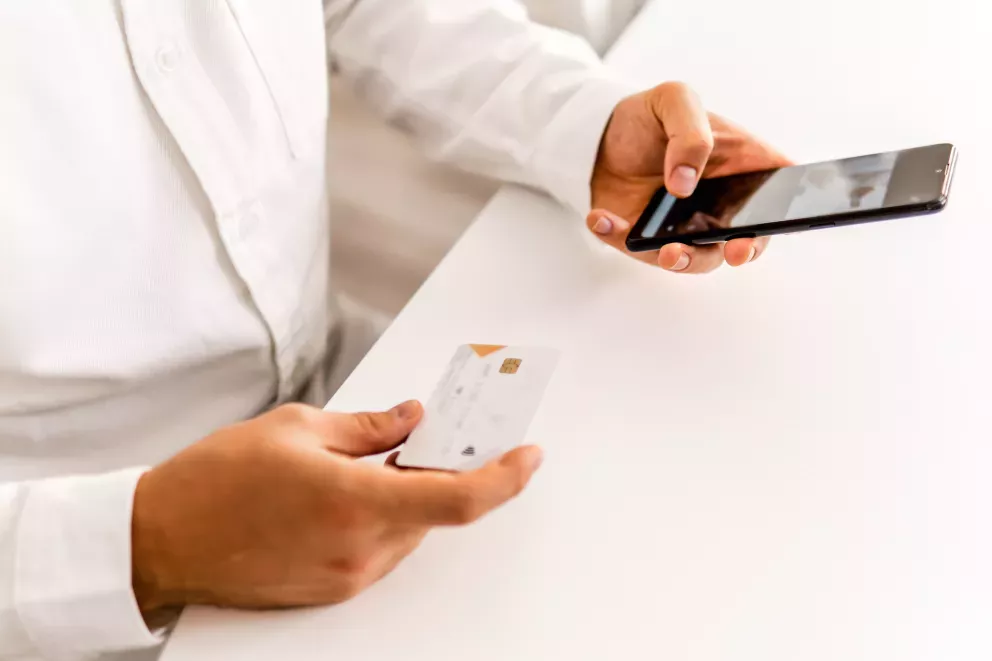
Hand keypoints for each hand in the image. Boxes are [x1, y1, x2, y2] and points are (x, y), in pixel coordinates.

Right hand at [131, 402, 542, 611]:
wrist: (161, 541)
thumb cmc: (215, 481)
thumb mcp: (297, 428)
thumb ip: (369, 427)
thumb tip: (410, 419)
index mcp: (354, 501)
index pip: (458, 500)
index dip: (504, 479)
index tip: (526, 458)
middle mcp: (359, 548)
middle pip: (435, 512)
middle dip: (444, 472)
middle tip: (438, 436)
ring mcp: (347, 576)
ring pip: (410, 531)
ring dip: (410, 496)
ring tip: (377, 461)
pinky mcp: (332, 590)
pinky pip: (382, 550)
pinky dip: (385, 519)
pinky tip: (355, 492)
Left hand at [588, 82, 790, 272]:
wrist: (599, 133)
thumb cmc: (651, 116)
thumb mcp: (675, 100)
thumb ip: (691, 133)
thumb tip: (684, 183)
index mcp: (740, 169)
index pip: (775, 200)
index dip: (777, 221)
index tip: (761, 230)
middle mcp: (718, 206)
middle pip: (739, 241)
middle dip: (735, 252)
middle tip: (731, 251)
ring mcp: (683, 227)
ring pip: (693, 258)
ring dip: (682, 260)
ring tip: (665, 252)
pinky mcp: (646, 237)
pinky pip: (636, 248)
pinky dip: (618, 238)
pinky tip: (601, 219)